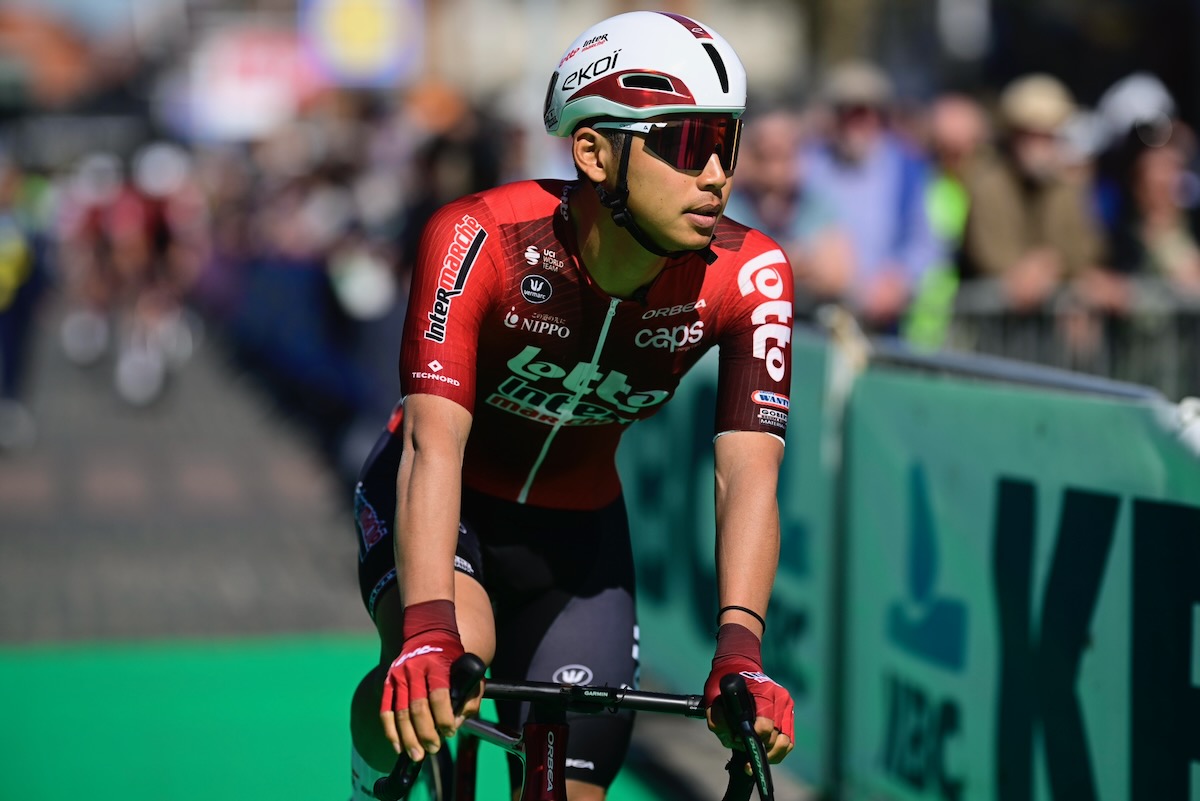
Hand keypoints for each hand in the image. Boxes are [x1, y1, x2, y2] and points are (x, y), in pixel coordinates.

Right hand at [380, 600, 465, 761]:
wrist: (428, 632)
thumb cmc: (452, 657)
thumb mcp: (469, 670)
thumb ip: (469, 697)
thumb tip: (456, 724)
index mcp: (437, 665)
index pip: (439, 696)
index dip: (444, 719)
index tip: (449, 732)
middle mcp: (414, 669)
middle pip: (417, 708)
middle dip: (426, 733)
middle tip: (433, 749)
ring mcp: (398, 675)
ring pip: (400, 713)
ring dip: (408, 738)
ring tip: (417, 754)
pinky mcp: (388, 681)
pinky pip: (385, 710)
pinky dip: (390, 731)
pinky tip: (398, 746)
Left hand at [704, 623, 794, 763]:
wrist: (739, 666)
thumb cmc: (726, 683)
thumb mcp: (713, 696)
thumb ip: (717, 718)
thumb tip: (733, 739)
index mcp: (764, 692)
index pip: (764, 726)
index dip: (751, 739)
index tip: (738, 740)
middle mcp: (780, 699)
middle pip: (776, 738)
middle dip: (759, 748)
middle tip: (744, 748)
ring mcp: (787, 706)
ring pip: (785, 743)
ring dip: (771, 754)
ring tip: (754, 756)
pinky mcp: (789, 714)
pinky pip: (788, 741)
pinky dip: (778, 751)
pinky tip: (764, 751)